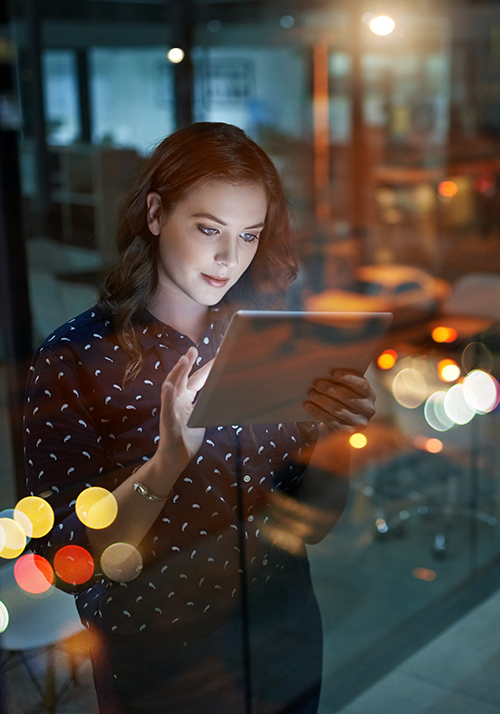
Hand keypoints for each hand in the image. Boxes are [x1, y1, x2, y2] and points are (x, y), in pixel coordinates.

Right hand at [155, 347, 212, 474]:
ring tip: (183, 360)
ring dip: (177, 373)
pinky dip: (167, 396)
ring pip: (172, 387)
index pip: (195, 380)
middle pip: (182, 378)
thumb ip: (205, 406)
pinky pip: (166, 407)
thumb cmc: (186, 439)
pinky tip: (168, 385)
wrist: (174, 459)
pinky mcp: (167, 422)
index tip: (214, 356)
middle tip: (193, 349)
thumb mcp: (200, 419)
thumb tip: (220, 396)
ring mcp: (171, 410)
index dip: (204, 368)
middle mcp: (176, 401)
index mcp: (185, 400)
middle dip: (187, 363)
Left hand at [303, 370, 375, 432]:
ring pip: (339, 410)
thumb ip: (340, 381)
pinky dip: (318, 412)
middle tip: (317, 384)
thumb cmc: (340, 399)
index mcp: (369, 394)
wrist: (337, 423)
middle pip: (348, 397)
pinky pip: (331, 421)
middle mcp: (369, 409)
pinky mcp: (348, 432)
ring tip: (311, 393)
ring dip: (323, 401)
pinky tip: (308, 405)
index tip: (334, 374)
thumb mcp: (344, 389)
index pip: (361, 384)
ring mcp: (360, 422)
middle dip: (331, 389)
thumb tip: (324, 371)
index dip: (348, 378)